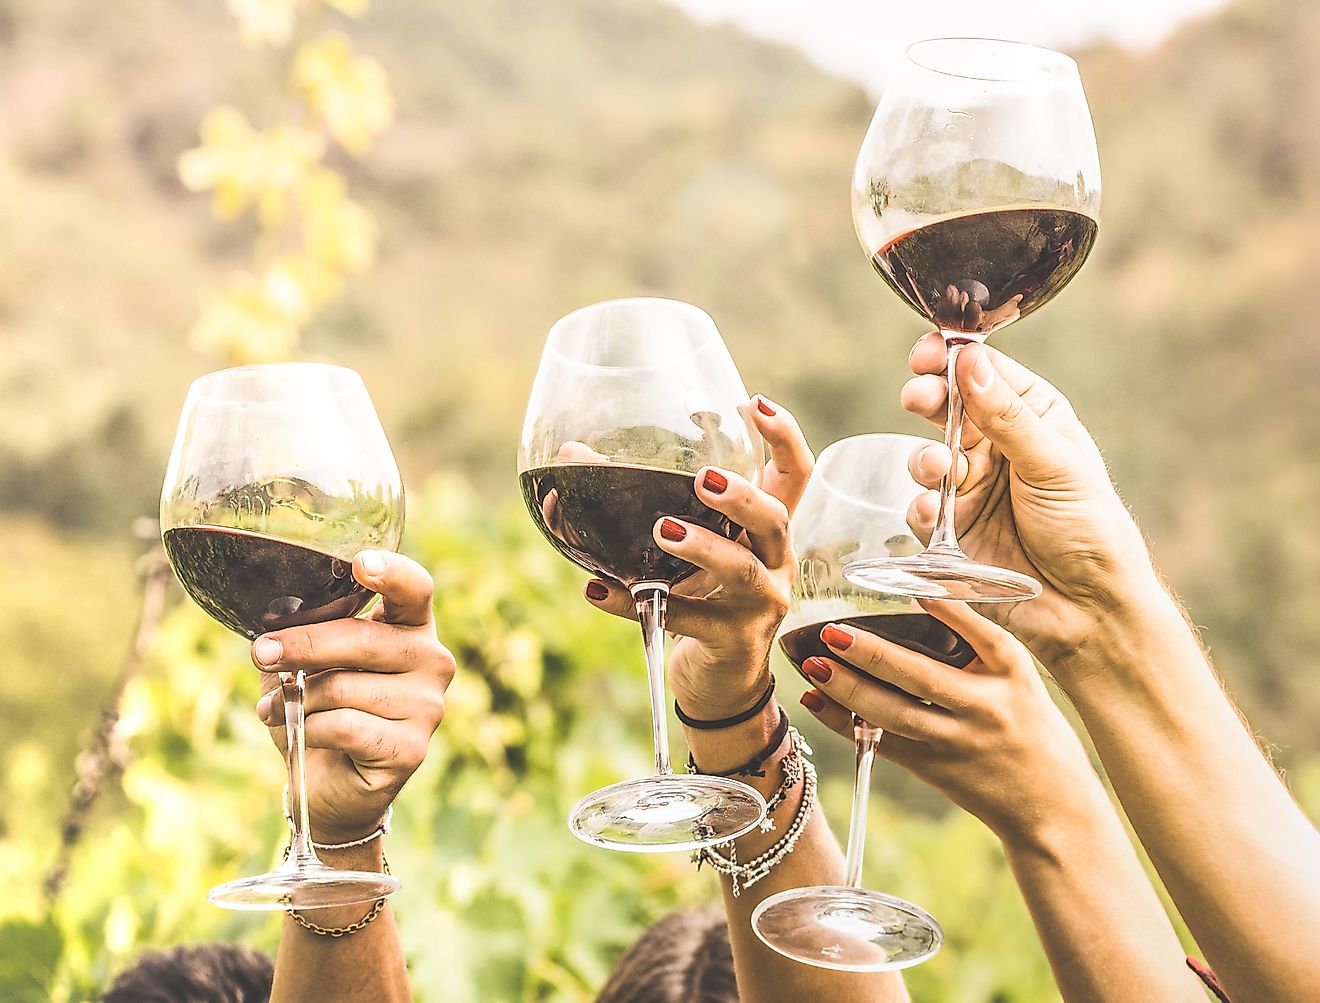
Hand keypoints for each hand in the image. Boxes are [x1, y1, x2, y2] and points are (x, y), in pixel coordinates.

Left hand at [251, 551, 454, 843]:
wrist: (330, 787)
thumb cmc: (320, 711)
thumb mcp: (309, 664)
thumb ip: (303, 637)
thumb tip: (270, 628)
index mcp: (411, 627)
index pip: (414, 589)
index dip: (390, 573)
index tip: (360, 564)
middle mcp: (432, 661)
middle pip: (364, 638)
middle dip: (301, 645)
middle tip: (261, 653)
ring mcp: (428, 707)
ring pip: (344, 687)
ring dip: (296, 699)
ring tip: (275, 709)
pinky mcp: (411, 749)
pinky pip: (343, 727)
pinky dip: (307, 730)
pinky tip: (299, 736)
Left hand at [585, 396, 813, 719]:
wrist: (721, 682)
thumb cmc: (703, 597)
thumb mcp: (689, 549)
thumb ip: (644, 501)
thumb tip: (570, 454)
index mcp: (768, 531)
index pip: (796, 475)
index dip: (785, 438)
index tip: (756, 404)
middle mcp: (775, 562)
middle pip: (775, 519)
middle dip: (743, 497)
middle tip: (703, 480)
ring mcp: (758, 605)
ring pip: (742, 571)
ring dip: (704, 547)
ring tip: (663, 530)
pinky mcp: (730, 642)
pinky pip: (682, 620)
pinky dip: (633, 603)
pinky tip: (596, 590)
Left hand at [798, 600, 1094, 845]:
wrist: (1052, 806)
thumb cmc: (1030, 727)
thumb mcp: (1020, 679)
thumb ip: (977, 646)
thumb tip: (916, 599)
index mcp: (1013, 675)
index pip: (984, 635)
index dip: (949, 611)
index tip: (915, 586)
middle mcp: (985, 708)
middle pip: (922, 679)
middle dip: (873, 654)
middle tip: (832, 632)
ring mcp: (957, 742)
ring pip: (894, 715)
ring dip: (848, 690)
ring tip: (814, 664)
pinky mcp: (934, 769)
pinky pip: (882, 743)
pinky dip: (844, 723)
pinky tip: (816, 699)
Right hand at [902, 332, 1165, 672]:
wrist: (1088, 611)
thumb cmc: (1089, 530)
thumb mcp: (1054, 465)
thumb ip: (1007, 416)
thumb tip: (969, 359)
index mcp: (1033, 418)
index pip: (983, 373)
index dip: (951, 358)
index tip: (926, 354)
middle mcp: (997, 448)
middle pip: (946, 408)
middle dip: (926, 399)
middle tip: (917, 397)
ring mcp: (970, 490)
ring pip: (926, 458)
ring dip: (924, 459)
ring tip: (937, 470)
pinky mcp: (950, 533)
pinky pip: (920, 510)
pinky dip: (921, 509)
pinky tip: (933, 514)